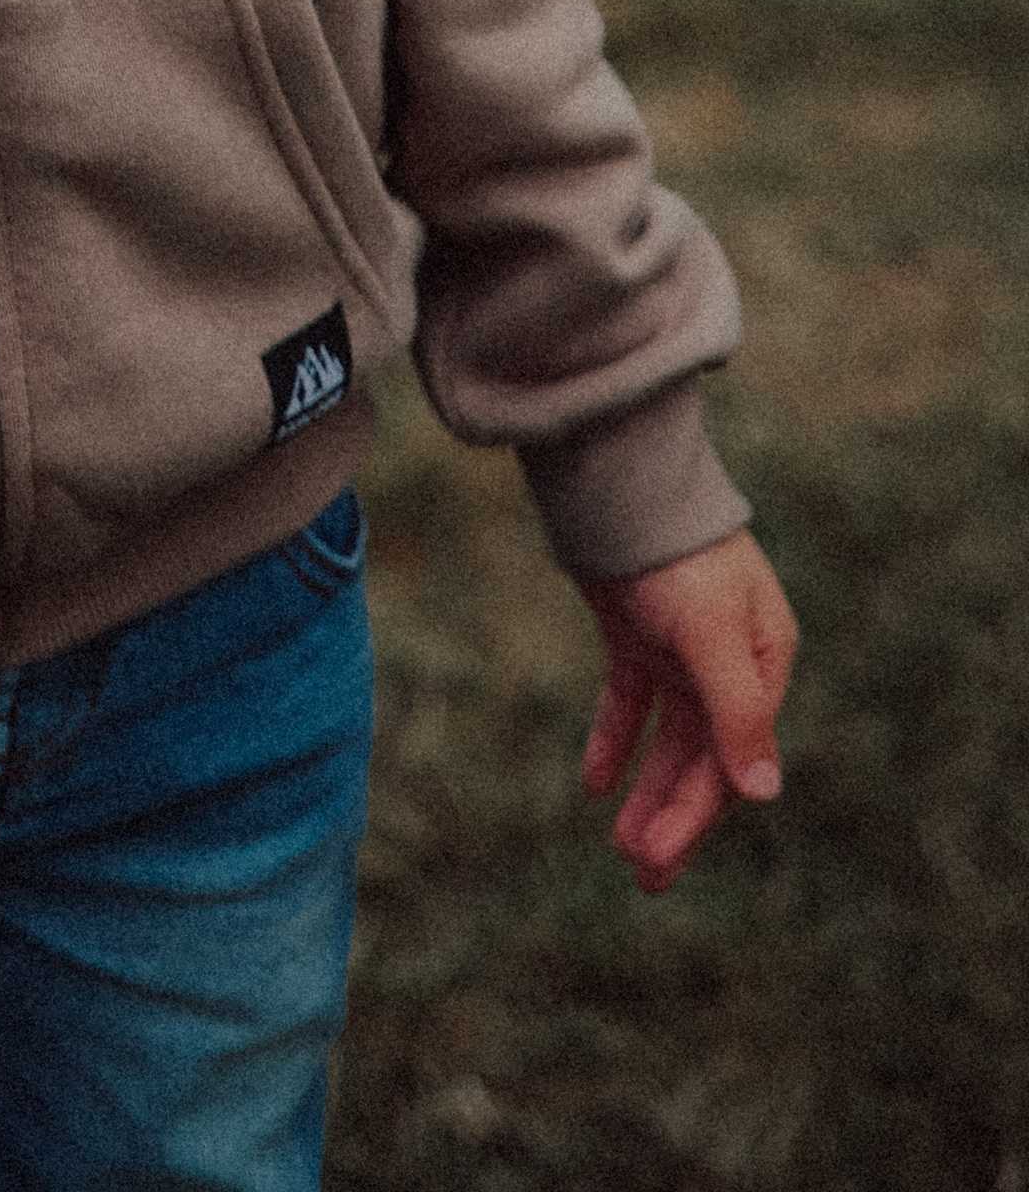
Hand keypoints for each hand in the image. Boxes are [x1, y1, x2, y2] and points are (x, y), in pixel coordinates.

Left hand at [579, 529, 797, 890]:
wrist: (620, 482)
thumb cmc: (678, 555)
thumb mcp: (708, 634)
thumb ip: (736, 713)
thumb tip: (764, 795)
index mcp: (764, 663)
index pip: (731, 758)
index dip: (694, 813)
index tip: (655, 856)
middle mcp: (730, 663)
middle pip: (703, 758)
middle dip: (672, 817)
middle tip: (641, 875)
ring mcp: (683, 650)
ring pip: (668, 739)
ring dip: (647, 790)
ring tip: (620, 845)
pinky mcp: (639, 635)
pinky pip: (631, 701)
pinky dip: (614, 739)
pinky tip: (594, 782)